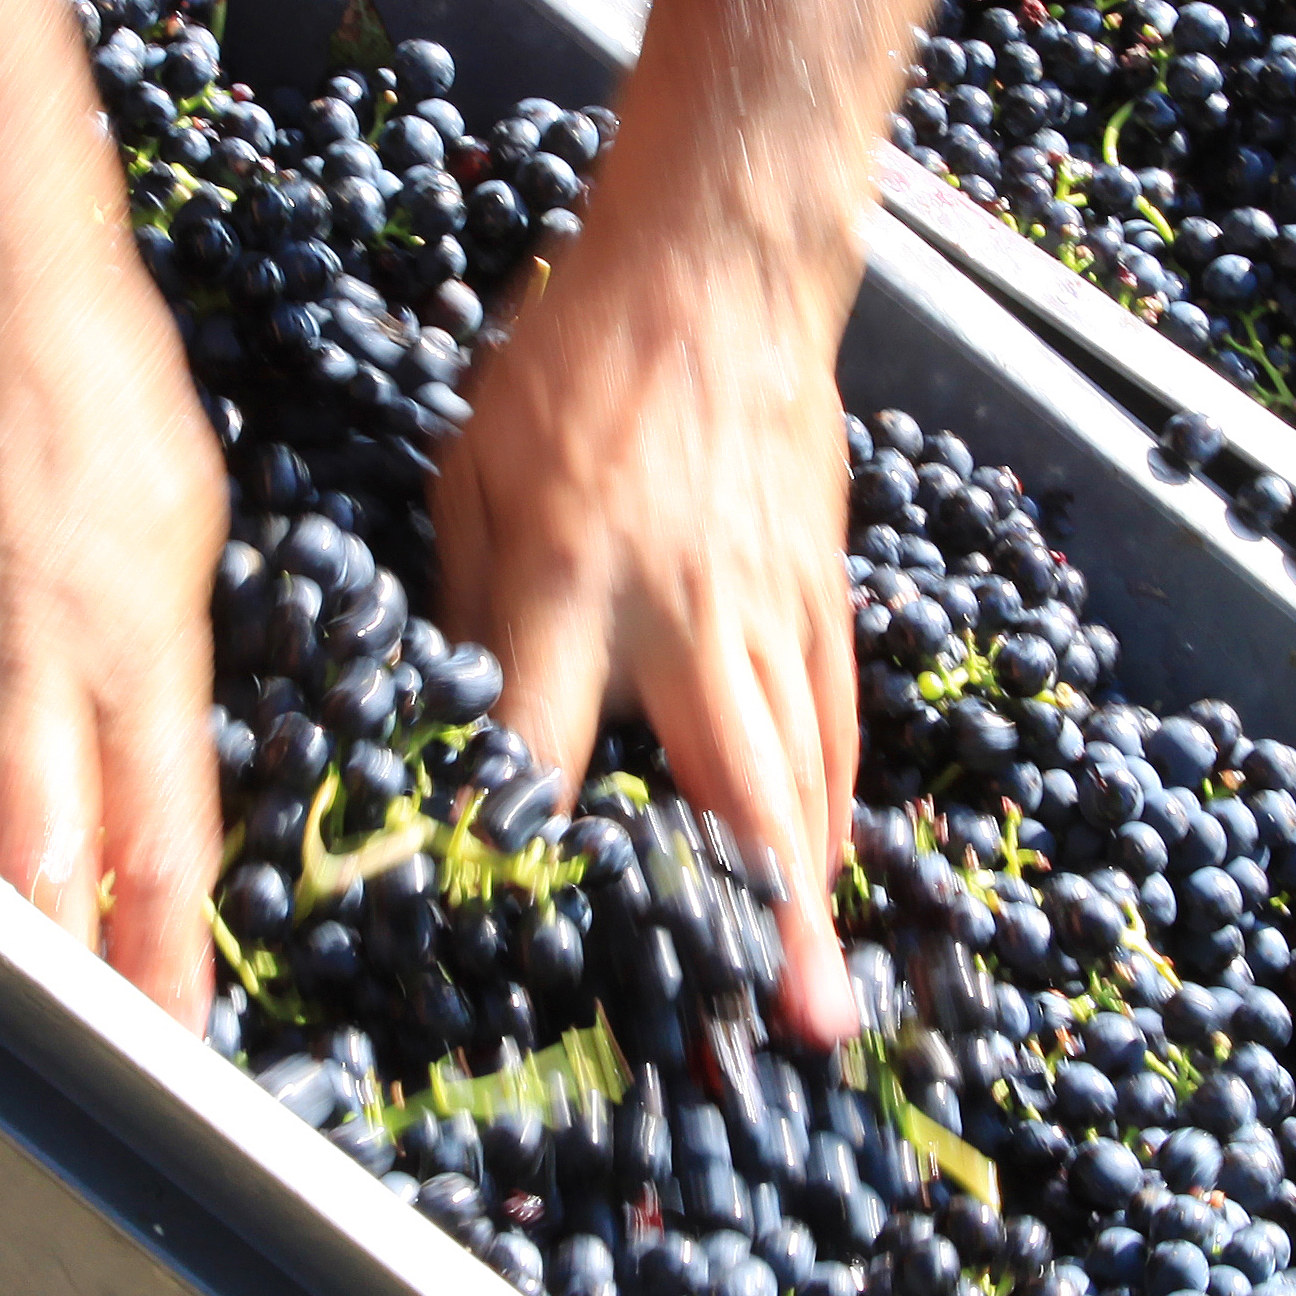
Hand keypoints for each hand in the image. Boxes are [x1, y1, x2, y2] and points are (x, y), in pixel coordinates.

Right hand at [0, 207, 226, 1022]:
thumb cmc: (91, 385)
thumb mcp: (180, 531)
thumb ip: (163, 675)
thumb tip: (157, 804)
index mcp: (139, 648)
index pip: (163, 849)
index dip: (162, 975)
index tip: (169, 1073)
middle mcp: (24, 661)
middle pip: (31, 866)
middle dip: (39, 996)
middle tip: (40, 1093)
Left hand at [437, 171, 861, 1048]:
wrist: (722, 266)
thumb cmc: (576, 357)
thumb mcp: (473, 464)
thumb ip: (466, 601)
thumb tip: (458, 727)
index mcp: (574, 577)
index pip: (539, 735)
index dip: (517, 834)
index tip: (508, 923)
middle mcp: (686, 611)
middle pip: (733, 785)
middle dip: (762, 915)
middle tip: (785, 1028)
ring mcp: (772, 607)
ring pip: (805, 770)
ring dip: (810, 889)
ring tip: (820, 999)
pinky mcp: (824, 589)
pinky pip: (837, 719)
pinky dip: (837, 805)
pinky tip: (828, 869)